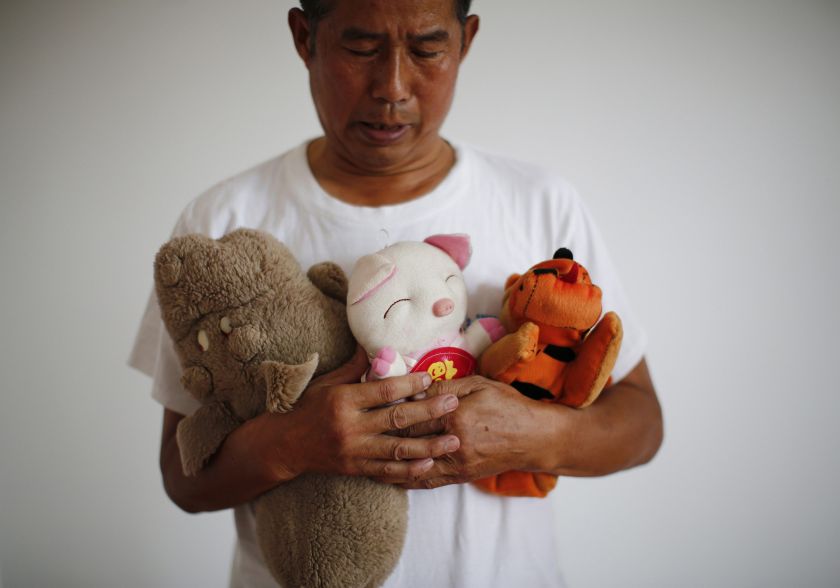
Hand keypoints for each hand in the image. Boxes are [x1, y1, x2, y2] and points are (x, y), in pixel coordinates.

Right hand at [259, 347, 462, 483]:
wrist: (285, 445)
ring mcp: (354, 450)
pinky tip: (430, 464)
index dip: (409, 384)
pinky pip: (387, 471)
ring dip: (429, 445)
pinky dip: (410, 470)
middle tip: (453, 404)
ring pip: (398, 449)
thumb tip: (373, 344)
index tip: (430, 379)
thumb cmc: (308, 407)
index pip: (383, 390)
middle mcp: (350, 426)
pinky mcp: (355, 468)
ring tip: (453, 440)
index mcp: (343, 400)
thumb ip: (353, 367)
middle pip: (397, 418)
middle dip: (429, 411)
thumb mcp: (327, 382)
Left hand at [377, 375, 554, 489]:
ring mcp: (456, 464)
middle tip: (361, 428)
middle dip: (383, 434)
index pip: (412, 414)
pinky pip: (427, 481)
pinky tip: (389, 476)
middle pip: (408, 439)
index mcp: (456, 416)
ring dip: (388, 461)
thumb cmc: (508, 405)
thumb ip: (446, 387)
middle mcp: (453, 443)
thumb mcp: (478, 385)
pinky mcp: (460, 477)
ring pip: (413, 464)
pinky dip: (406, 479)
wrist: (535, 438)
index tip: (370, 405)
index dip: (389, 410)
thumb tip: (415, 387)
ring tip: (364, 454)